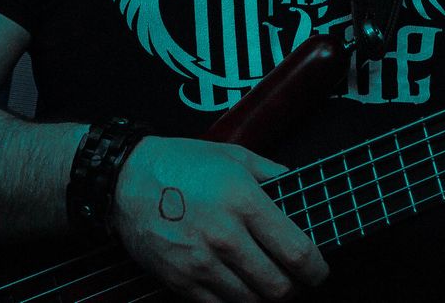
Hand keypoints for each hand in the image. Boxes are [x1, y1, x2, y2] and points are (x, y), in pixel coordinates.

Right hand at [109, 136, 329, 302]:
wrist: (125, 180)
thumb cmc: (182, 163)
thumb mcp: (234, 156)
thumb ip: (272, 174)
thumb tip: (300, 187)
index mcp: (245, 201)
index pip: (297, 252)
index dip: (317, 270)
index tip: (319, 271)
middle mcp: (225, 235)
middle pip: (278, 287)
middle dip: (293, 288)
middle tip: (293, 280)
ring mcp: (201, 262)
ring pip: (252, 302)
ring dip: (264, 298)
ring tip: (265, 283)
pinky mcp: (181, 281)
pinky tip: (237, 288)